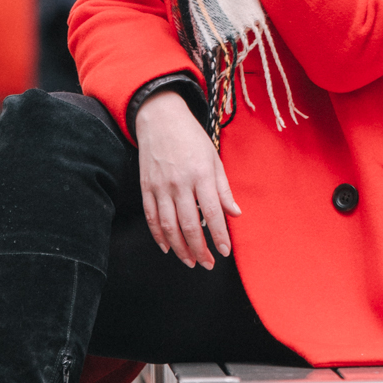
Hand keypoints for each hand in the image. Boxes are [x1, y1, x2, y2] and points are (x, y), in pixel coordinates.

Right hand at [135, 89, 240, 269]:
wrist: (159, 118)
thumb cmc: (191, 138)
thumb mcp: (214, 158)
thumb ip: (223, 188)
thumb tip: (235, 214)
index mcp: (201, 175)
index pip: (212, 213)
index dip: (219, 236)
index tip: (225, 252)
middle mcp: (180, 183)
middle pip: (189, 225)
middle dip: (200, 250)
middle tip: (208, 264)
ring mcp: (160, 186)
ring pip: (169, 226)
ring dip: (180, 248)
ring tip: (190, 262)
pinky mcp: (146, 187)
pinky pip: (151, 217)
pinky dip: (158, 236)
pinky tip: (167, 248)